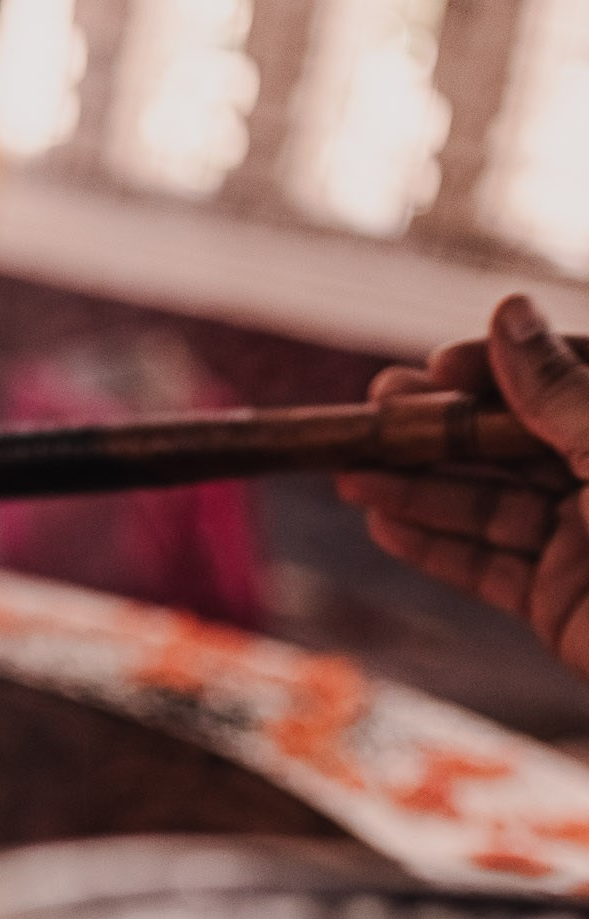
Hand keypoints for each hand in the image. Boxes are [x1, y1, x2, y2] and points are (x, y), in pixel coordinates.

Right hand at [335, 293, 588, 679]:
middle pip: (517, 439)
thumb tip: (505, 314)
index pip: (569, 376)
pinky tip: (382, 524)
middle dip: (445, 427)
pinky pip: (488, 569)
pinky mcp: (558, 604)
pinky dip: (435, 548)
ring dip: (421, 488)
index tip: (441, 365)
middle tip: (376, 408)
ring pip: (491, 504)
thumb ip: (562, 391)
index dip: (504, 367)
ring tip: (353, 472)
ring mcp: (586, 543)